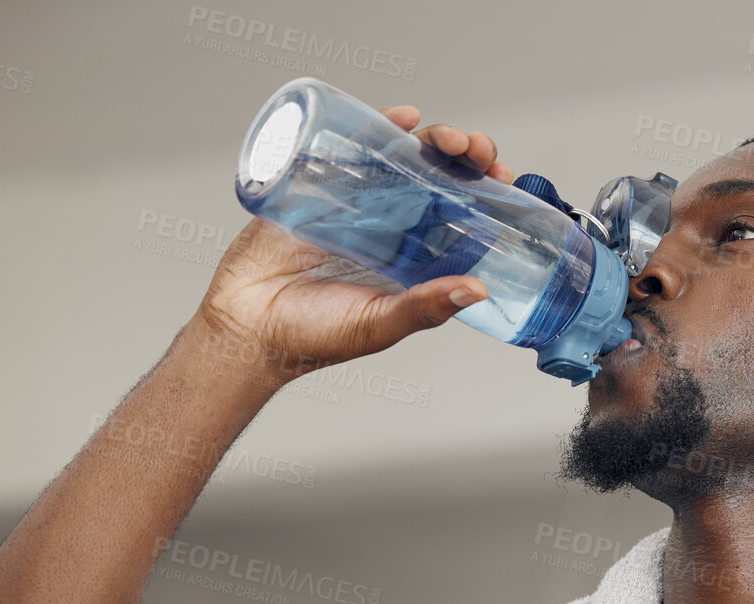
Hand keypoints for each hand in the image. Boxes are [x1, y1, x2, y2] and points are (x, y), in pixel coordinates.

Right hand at [193, 106, 514, 377]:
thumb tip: (478, 290)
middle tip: (478, 154)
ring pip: (405, 158)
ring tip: (451, 139)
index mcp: (415, 258)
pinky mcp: (320, 185)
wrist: (247, 325)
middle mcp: (392, 226)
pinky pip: (354, 147)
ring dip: (434, 140)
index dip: (488, 195)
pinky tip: (404, 118)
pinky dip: (381, 125)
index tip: (506, 182)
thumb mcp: (379, 324)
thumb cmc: (314, 335)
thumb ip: (425, 308)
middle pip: (441, 178)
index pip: (464, 217)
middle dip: (467, 158)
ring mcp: (357, 202)